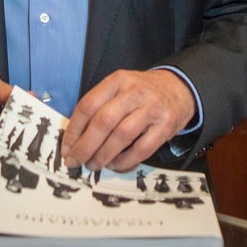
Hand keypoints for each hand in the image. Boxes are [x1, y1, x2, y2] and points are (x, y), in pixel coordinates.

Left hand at [61, 69, 195, 172]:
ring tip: (93, 165)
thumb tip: (75, 137)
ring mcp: (151, 109)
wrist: (179, 88)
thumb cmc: (142, 92)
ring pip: (121, 136)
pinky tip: (114, 164)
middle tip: (76, 161)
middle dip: (85, 146)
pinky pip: (141, 149)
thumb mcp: (119, 88)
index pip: (88, 105)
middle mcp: (133, 92)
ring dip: (103, 155)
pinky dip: (125, 161)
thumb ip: (99, 106)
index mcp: (117, 81)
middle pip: (103, 121)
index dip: (74, 130)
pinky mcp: (165, 126)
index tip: (67, 147)